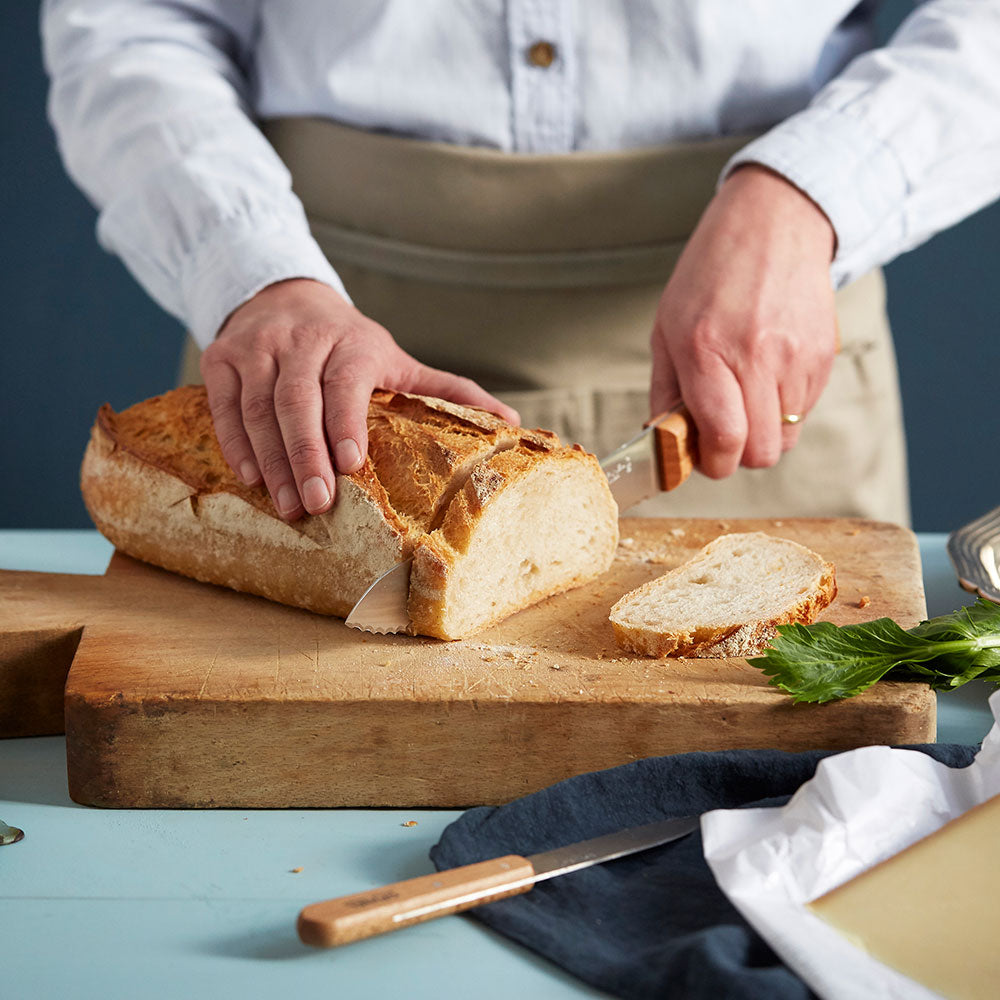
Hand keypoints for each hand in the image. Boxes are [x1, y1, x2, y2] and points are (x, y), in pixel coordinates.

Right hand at [200, 279, 518, 519]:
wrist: (286, 296)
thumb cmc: (350, 343)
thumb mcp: (400, 359)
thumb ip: (449, 390)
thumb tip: (510, 421)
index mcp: (353, 342)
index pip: (346, 381)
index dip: (344, 421)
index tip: (349, 464)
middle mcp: (301, 339)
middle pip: (296, 401)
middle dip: (305, 456)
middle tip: (315, 505)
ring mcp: (256, 346)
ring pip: (258, 408)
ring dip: (271, 461)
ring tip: (286, 505)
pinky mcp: (220, 356)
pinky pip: (223, 406)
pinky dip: (235, 444)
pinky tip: (251, 478)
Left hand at [650, 164, 838, 477]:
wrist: (774, 224)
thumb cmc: (711, 275)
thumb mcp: (667, 327)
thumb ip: (665, 391)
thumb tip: (663, 443)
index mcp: (706, 350)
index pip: (725, 437)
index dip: (714, 463)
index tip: (705, 457)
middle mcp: (756, 356)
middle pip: (762, 452)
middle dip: (739, 455)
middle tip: (724, 432)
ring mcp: (796, 357)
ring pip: (787, 438)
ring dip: (764, 432)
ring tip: (746, 396)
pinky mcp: (823, 356)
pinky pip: (805, 411)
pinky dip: (785, 408)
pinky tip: (769, 374)